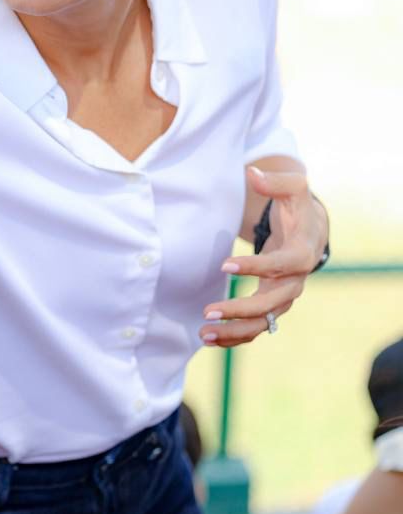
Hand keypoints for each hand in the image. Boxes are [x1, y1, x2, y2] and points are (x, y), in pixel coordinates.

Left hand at [199, 166, 327, 347]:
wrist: (310, 230)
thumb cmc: (297, 206)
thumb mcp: (293, 188)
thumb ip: (275, 181)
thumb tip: (253, 174)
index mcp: (301, 254)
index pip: (280, 265)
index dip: (255, 267)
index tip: (224, 265)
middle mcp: (294, 281)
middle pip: (270, 303)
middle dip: (240, 309)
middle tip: (208, 311)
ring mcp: (283, 297)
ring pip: (263, 322)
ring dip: (235, 331)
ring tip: (204, 334)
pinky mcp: (271, 304)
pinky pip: (256, 327)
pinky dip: (235, 336)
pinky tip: (210, 339)